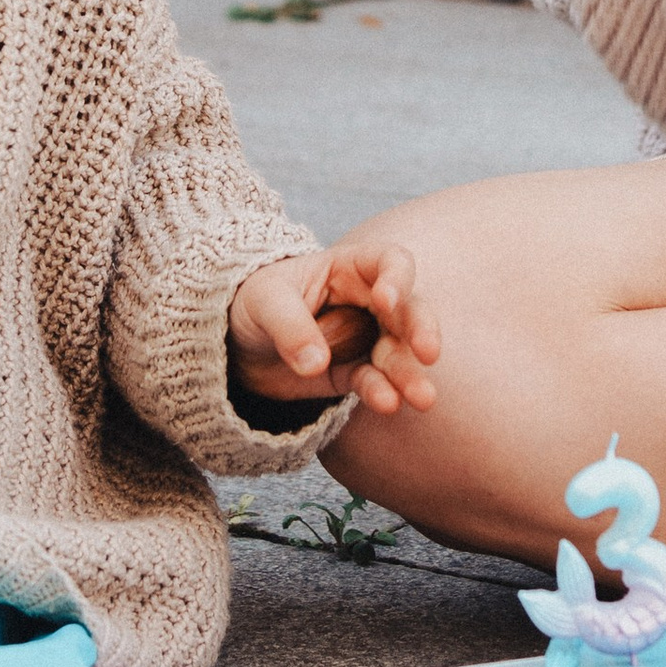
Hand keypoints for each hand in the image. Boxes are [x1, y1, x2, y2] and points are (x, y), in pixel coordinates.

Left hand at [229, 240, 441, 418]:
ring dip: (410, 373)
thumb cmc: (253, 301)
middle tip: (428, 352)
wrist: (236, 341)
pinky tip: (388, 404)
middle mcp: (367, 301)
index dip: (396, 278)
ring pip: (397, 352)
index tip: (386, 301)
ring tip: (423, 399)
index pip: (388, 262)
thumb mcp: (264, 301)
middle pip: (407, 310)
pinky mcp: (352, 372)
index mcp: (349, 267)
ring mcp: (364, 339)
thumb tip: (317, 363)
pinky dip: (381, 392)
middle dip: (420, 330)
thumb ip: (289, 325)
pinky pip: (371, 381)